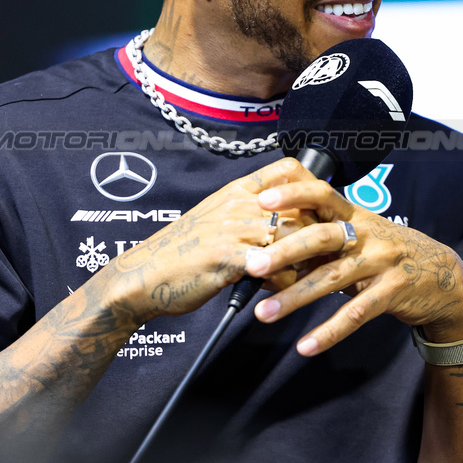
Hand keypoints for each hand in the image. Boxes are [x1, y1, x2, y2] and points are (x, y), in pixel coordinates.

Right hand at [103, 157, 316, 321]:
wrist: (143, 276)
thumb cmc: (181, 254)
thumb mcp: (215, 221)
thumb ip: (247, 216)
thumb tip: (282, 226)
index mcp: (236, 192)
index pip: (287, 171)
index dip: (311, 189)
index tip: (319, 214)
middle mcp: (237, 204)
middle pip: (300, 210)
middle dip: (315, 238)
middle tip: (317, 259)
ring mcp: (232, 229)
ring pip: (291, 237)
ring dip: (300, 263)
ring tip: (294, 278)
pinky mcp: (227, 257)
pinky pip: (274, 267)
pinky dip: (282, 283)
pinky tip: (274, 292)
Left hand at [243, 179, 462, 355]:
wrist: (441, 275)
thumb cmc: (387, 253)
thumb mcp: (359, 235)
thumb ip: (322, 237)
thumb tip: (271, 247)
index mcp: (355, 215)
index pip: (322, 193)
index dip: (292, 193)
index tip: (260, 200)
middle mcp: (367, 234)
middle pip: (321, 237)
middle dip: (284, 251)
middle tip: (252, 265)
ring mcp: (381, 263)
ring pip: (331, 279)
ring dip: (294, 298)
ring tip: (263, 314)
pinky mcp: (391, 292)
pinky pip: (355, 314)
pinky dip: (328, 332)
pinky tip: (305, 346)